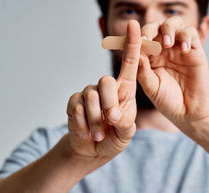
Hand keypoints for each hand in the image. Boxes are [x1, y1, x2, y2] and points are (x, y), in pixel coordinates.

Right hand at [65, 20, 140, 164]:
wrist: (93, 150)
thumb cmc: (114, 138)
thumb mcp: (126, 133)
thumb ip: (124, 123)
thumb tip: (112, 113)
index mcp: (125, 90)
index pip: (129, 64)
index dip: (132, 44)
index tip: (135, 25)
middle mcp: (107, 87)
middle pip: (106, 81)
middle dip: (109, 104)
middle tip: (111, 120)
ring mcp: (89, 93)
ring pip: (90, 97)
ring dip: (96, 121)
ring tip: (99, 133)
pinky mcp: (74, 101)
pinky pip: (77, 108)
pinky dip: (84, 124)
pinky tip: (87, 131)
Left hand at [137, 17, 208, 128]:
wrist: (189, 113)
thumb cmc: (169, 101)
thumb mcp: (152, 88)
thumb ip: (142, 71)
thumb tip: (134, 53)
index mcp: (150, 57)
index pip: (141, 39)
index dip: (136, 37)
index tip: (133, 41)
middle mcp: (164, 49)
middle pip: (156, 26)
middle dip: (150, 29)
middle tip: (147, 39)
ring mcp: (179, 48)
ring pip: (174, 24)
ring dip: (168, 29)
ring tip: (167, 43)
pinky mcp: (195, 50)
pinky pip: (191, 33)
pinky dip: (186, 36)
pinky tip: (184, 49)